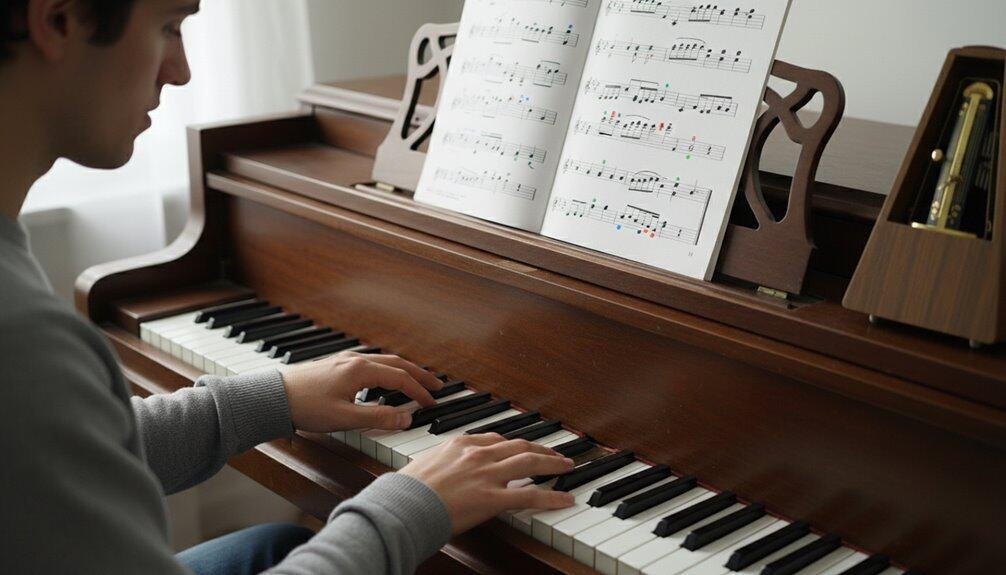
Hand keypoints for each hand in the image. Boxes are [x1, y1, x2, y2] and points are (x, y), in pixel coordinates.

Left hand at [279, 351, 443, 431]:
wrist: (274, 396)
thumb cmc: (305, 406)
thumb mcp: (345, 418)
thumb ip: (378, 418)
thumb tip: (406, 418)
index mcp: (361, 370)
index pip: (400, 379)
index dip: (419, 392)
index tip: (431, 403)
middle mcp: (356, 360)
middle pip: (397, 364)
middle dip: (418, 375)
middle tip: (436, 385)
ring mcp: (345, 361)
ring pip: (384, 362)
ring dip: (403, 371)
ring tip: (415, 381)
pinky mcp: (336, 365)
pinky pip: (371, 364)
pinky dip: (387, 371)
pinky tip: (382, 381)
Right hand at [400, 433, 575, 533]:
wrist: (403, 506)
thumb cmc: (406, 491)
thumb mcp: (424, 466)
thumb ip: (442, 464)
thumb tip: (442, 471)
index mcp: (461, 444)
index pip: (496, 438)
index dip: (515, 443)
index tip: (524, 446)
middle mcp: (478, 454)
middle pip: (520, 445)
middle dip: (542, 448)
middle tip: (556, 453)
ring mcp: (487, 475)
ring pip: (530, 462)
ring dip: (553, 463)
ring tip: (567, 466)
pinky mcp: (493, 498)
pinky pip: (531, 495)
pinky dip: (552, 496)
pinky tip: (565, 498)